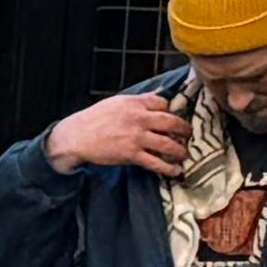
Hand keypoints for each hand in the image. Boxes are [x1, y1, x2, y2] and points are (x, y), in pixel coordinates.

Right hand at [51, 87, 194, 173]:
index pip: (162, 103)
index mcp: (135, 103)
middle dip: (184, 129)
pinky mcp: (132, 154)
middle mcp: (139, 118)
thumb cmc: (95, 118)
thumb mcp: (117, 102)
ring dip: (180, 150)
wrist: (77, 136)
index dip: (171, 110)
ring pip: (167, 143)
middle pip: (171, 122)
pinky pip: (155, 162)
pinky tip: (177, 171)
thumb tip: (158, 95)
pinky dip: (169, 168)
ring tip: (185, 153)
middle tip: (189, 133)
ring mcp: (136, 137)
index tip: (175, 116)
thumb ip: (139, 100)